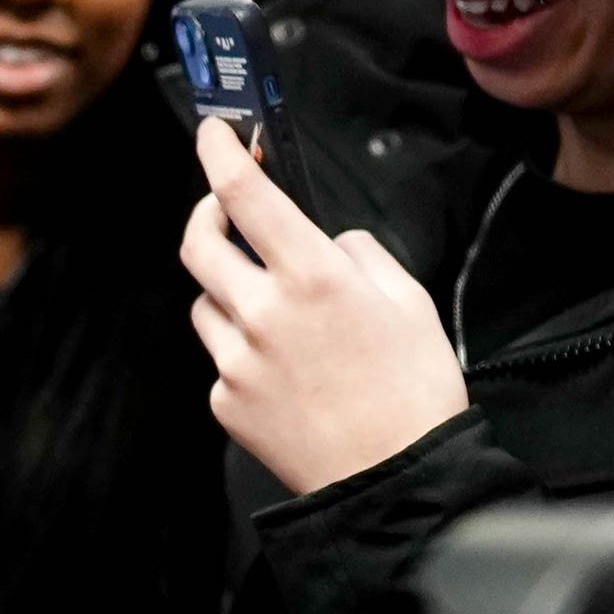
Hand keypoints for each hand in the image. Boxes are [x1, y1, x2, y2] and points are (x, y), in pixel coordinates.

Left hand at [184, 117, 467, 495]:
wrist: (395, 482)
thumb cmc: (414, 393)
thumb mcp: (410, 301)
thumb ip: (361, 256)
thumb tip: (330, 243)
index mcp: (312, 277)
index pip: (246, 193)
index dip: (220, 152)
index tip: (214, 131)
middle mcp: (262, 313)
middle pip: (198, 242)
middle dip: (205, 213)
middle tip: (222, 209)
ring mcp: (237, 361)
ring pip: (206, 303)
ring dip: (228, 290)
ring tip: (274, 311)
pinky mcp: (227, 402)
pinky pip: (221, 359)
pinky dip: (243, 352)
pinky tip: (286, 372)